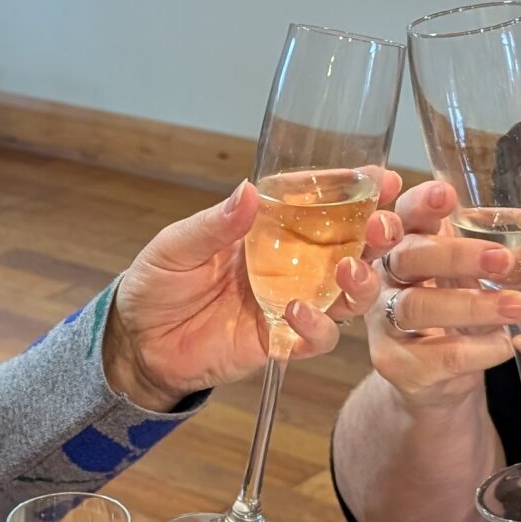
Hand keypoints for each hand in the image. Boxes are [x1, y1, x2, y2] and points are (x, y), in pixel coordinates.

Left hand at [102, 172, 405, 408]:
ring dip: (360, 281)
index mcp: (268, 229)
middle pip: (350, 246)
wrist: (138, 343)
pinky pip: (318, 337)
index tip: (380, 178)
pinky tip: (298, 312)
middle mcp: (289, 263)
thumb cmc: (156, 284)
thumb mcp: (177, 246)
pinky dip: (318, 327)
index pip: (320, 204)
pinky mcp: (282, 340)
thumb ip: (215, 223)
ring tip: (350, 270)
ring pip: (348, 292)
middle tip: (382, 227)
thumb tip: (249, 191)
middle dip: (376, 235)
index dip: (353, 191)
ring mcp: (290, 302)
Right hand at [364, 180, 520, 403]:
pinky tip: (504, 344)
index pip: (405, 214)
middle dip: (455, 254)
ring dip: (472, 306)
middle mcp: (387, 278)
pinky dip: (476, 349)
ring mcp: (384, 322)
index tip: (447, 197)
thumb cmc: (460, 315)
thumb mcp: (489, 278)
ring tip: (517, 307)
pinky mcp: (394, 364)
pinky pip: (435, 354)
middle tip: (502, 260)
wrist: (438, 381)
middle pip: (408, 256)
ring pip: (417, 306)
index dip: (420, 203)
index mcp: (408, 244)